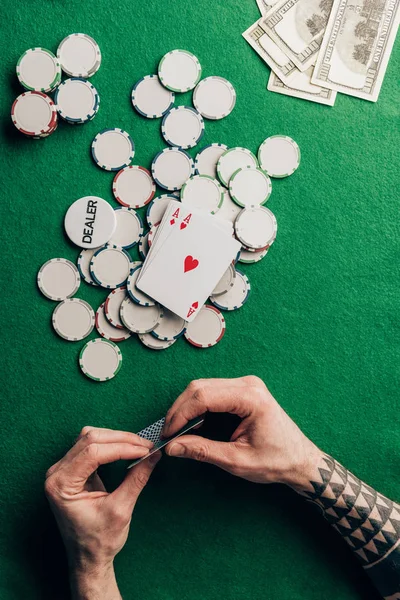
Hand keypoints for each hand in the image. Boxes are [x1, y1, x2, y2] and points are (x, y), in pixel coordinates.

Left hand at [45, 427, 160, 598]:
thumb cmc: (99, 541)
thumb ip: (136, 479)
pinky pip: (90, 447)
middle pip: (90, 439)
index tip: (146, 449)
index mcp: (61, 485)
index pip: (93, 452)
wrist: (88, 559)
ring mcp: (62, 470)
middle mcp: (56, 473)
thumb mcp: (121, 510)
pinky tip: (126, 449)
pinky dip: (110, 445)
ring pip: (90, 438)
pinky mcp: (72, 470)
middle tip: (146, 445)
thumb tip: (154, 455)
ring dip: (116, 438)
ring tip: (139, 446)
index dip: (122, 447)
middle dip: (121, 439)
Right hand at [163, 377, 321, 488]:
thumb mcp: (237, 461)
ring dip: (187, 408)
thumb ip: (203, 451)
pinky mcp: (243, 390)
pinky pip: (212, 392)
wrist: (300, 460)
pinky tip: (193, 425)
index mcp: (250, 398)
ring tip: (178, 432)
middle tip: (169, 435)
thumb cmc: (276, 461)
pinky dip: (198, 407)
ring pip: (203, 387)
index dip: (180, 414)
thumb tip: (172, 447)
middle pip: (200, 387)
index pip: (203, 396)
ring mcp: (246, 385)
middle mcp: (248, 384)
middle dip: (180, 410)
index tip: (168, 435)